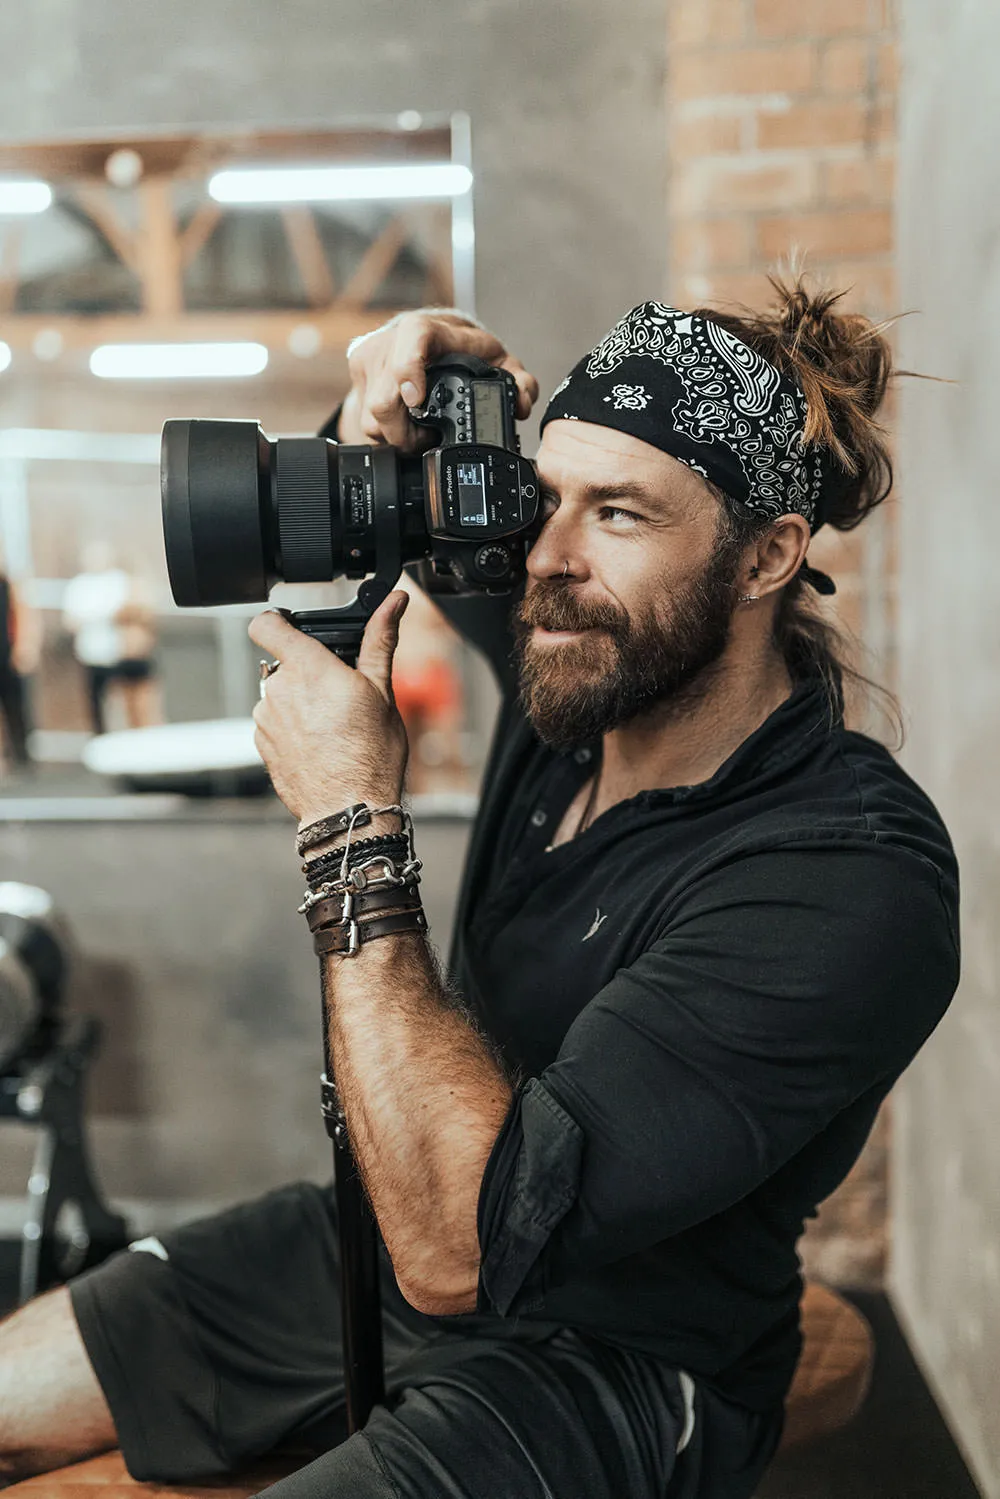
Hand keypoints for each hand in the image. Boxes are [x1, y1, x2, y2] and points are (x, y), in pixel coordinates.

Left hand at [249, 591, 409, 826]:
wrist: (348, 810)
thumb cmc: (369, 756)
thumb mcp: (382, 692)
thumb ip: (380, 640)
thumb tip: (393, 603)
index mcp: (307, 667)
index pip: (267, 624)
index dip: (279, 621)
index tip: (294, 628)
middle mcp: (278, 689)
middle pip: (284, 663)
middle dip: (309, 672)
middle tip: (340, 694)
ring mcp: (266, 718)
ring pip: (280, 694)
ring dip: (300, 701)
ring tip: (333, 725)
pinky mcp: (262, 743)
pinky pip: (275, 722)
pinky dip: (293, 727)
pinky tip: (320, 744)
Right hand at [338, 309, 539, 450]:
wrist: (428, 334)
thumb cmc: (465, 348)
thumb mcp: (498, 361)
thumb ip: (518, 381)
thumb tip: (522, 403)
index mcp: (428, 330)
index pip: (412, 338)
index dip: (409, 370)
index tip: (416, 400)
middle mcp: (391, 341)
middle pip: (382, 399)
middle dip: (405, 433)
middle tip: (426, 441)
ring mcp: (370, 356)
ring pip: (370, 417)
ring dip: (394, 436)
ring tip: (417, 434)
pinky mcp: (357, 372)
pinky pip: (362, 416)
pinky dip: (384, 430)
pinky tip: (403, 425)